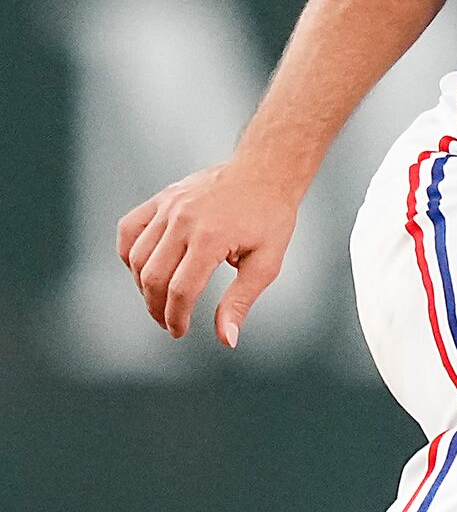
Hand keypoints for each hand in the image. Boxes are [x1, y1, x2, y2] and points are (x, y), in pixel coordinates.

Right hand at [116, 158, 302, 346]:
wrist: (265, 172)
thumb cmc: (270, 217)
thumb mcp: (267, 263)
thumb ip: (241, 301)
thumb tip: (227, 339)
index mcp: (210, 238)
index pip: (181, 290)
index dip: (176, 317)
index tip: (180, 331)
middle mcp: (183, 221)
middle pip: (154, 277)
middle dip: (157, 307)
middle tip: (168, 322)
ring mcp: (168, 207)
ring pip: (137, 256)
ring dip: (143, 285)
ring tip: (159, 300)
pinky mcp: (161, 198)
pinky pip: (129, 229)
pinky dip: (130, 253)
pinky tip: (143, 269)